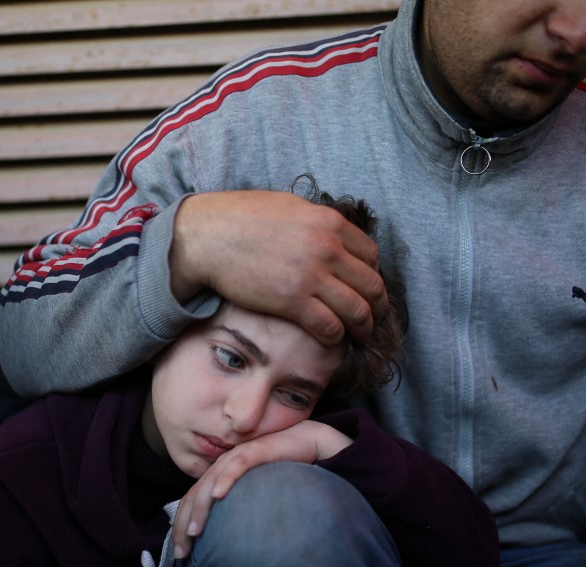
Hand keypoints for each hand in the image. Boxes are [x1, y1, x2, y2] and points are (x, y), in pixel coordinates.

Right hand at [170, 191, 386, 344]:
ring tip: (361, 336)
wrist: (207, 236)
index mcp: (330, 222)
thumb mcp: (290, 208)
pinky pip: (329, 327)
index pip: (372, 255)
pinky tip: (333, 340)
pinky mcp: (292, 301)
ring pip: (358, 310)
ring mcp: (311, 276)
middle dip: (378, 307)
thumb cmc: (242, 218)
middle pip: (372, 285)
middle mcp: (328, 248)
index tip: (366, 289)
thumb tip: (334, 235)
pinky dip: (337, 337)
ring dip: (364, 328)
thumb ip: (318, 223)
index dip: (372, 275)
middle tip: (374, 319)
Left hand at [171, 420, 351, 558]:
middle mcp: (224, 465)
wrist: (306, 441)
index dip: (182, 525)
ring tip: (194, 531)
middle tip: (181, 551)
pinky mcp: (256, 450)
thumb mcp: (256, 492)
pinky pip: (238, 465)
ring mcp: (238, 456)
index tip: (180, 552)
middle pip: (196, 495)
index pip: (194, 500)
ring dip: (201, 508)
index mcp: (220, 474)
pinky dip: (226, 479)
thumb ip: (241, 508)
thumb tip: (230, 539)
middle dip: (185, 524)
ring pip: (211, 483)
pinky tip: (219, 494)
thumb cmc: (282, 469)